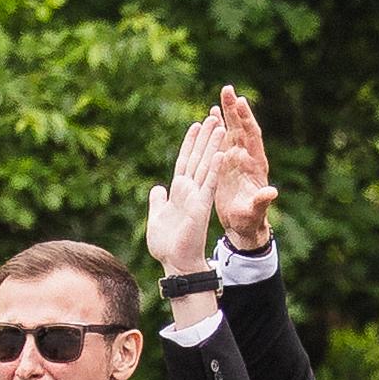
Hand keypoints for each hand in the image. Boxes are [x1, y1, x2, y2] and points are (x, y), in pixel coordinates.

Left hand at [141, 111, 223, 283]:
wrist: (176, 262)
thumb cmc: (167, 244)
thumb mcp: (157, 217)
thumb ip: (158, 201)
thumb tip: (156, 189)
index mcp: (179, 192)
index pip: (185, 161)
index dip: (189, 143)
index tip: (195, 125)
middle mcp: (191, 191)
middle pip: (198, 158)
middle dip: (205, 138)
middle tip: (213, 117)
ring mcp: (197, 197)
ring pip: (206, 166)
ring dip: (213, 146)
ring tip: (220, 126)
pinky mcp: (202, 206)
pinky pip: (209, 183)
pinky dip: (214, 168)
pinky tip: (221, 152)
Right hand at [209, 89, 277, 252]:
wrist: (243, 225)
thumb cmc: (250, 219)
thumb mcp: (255, 211)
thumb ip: (262, 201)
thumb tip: (272, 192)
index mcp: (256, 165)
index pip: (252, 137)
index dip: (246, 120)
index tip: (240, 102)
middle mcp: (248, 158)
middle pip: (242, 128)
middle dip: (234, 109)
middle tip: (227, 89)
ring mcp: (237, 159)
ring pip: (232, 131)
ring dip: (227, 113)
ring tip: (222, 94)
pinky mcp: (226, 164)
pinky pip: (222, 141)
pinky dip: (219, 127)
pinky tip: (212, 114)